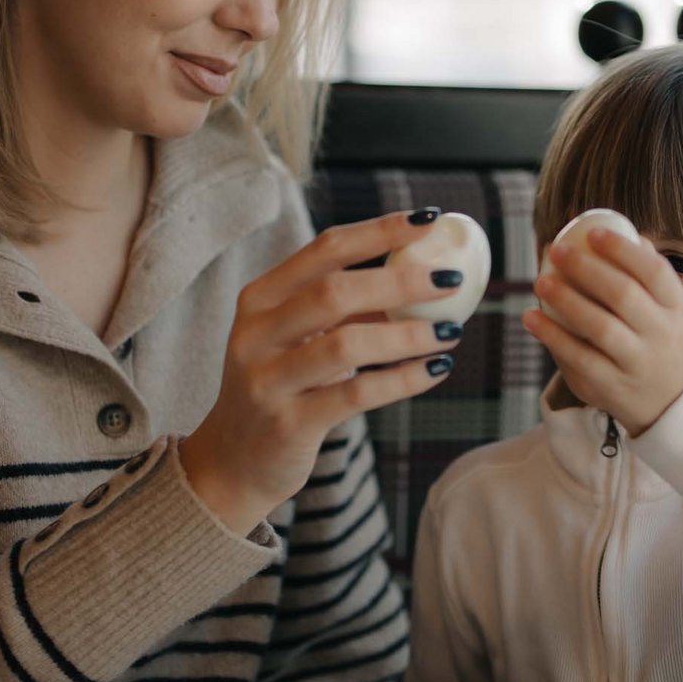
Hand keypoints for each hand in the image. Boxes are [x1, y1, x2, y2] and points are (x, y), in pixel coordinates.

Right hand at [181, 209, 462, 534]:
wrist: (233, 461)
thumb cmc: (282, 387)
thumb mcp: (301, 340)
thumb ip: (346, 310)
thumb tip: (423, 275)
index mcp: (261, 298)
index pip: (325, 249)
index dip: (380, 231)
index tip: (429, 220)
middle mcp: (256, 333)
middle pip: (334, 291)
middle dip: (399, 281)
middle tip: (450, 283)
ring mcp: (266, 380)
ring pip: (346, 344)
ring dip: (407, 335)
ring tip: (449, 332)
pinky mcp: (287, 424)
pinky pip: (355, 395)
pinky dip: (403, 379)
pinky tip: (435, 369)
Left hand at [523, 227, 682, 435]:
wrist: (674, 404)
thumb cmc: (662, 342)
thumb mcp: (669, 309)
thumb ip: (645, 275)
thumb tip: (614, 231)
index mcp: (676, 308)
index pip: (654, 272)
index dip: (623, 250)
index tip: (593, 233)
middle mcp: (661, 335)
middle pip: (623, 296)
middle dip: (586, 269)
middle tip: (557, 251)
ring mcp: (637, 364)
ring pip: (600, 328)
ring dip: (566, 301)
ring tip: (540, 281)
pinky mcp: (611, 388)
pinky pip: (579, 359)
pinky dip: (553, 336)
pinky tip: (532, 317)